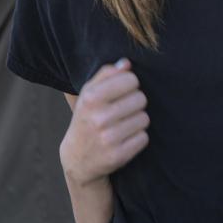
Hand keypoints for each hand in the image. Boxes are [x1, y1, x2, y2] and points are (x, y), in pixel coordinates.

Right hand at [60, 59, 148, 186]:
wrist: (77, 158)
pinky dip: (138, 137)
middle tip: (124, 110)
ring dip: (137, 120)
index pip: (131, 79)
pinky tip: (125, 138)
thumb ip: (107, 74)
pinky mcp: (118, 156)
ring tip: (124, 124)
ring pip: (144, 118)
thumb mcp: (89, 93)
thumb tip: (126, 63)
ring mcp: (108, 138)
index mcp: (91, 98)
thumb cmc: (87, 118)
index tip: (123, 91)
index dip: (130, 84)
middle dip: (135, 102)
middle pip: (141, 98)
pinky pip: (143, 138)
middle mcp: (99, 118)